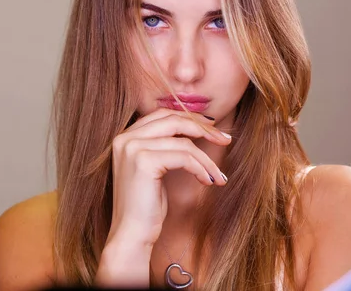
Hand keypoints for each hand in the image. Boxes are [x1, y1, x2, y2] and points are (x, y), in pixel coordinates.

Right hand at [107, 108, 230, 246]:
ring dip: (207, 159)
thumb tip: (194, 127)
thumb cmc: (146, 207)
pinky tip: (208, 181)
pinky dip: (201, 168)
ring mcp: (132, 148)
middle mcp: (125, 138)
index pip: (163, 114)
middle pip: (174, 120)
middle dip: (204, 129)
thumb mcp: (156, 169)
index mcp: (125, 137)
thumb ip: (165, 146)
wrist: (131, 235)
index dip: (190, 118)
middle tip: (226, 140)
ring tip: (218, 176)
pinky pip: (184, 157)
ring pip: (183, 142)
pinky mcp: (143, 161)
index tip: (213, 127)